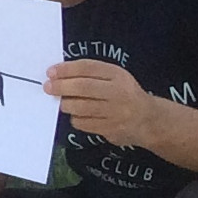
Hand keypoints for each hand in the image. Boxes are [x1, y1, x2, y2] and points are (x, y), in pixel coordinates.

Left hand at [43, 57, 161, 151]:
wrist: (149, 120)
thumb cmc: (124, 95)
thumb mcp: (114, 78)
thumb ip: (90, 74)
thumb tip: (58, 75)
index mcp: (118, 75)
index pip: (88, 68)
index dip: (66, 69)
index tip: (51, 72)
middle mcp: (118, 93)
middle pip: (84, 87)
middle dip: (61, 87)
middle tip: (48, 87)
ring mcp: (116, 112)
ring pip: (82, 107)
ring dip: (66, 104)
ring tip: (63, 103)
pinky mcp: (111, 129)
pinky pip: (84, 123)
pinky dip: (76, 119)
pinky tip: (78, 115)